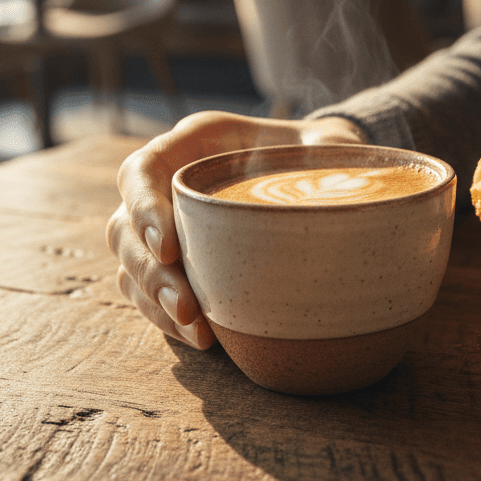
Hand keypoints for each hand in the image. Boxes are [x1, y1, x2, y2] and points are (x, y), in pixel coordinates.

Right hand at [107, 111, 366, 348]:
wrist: (320, 174)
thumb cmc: (321, 154)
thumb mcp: (330, 144)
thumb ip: (335, 155)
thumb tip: (355, 187)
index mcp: (195, 143)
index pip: (142, 170)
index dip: (143, 207)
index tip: (167, 245)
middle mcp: (168, 183)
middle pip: (124, 227)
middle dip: (150, 271)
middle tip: (186, 307)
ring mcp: (165, 225)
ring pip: (130, 265)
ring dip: (154, 301)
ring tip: (196, 332)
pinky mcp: (174, 264)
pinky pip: (147, 294)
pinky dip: (166, 318)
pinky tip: (201, 337)